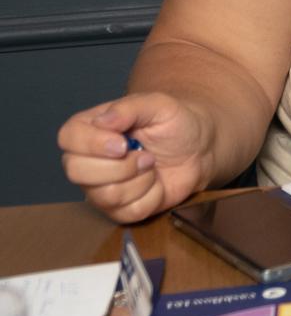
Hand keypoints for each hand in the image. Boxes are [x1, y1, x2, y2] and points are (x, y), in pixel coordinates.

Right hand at [57, 93, 215, 222]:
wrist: (199, 148)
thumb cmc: (174, 123)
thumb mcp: (157, 104)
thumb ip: (129, 108)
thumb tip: (103, 121)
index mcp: (88, 129)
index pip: (67, 139)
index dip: (93, 144)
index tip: (122, 143)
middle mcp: (87, 161)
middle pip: (77, 172)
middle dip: (121, 165)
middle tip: (145, 155)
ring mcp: (99, 188)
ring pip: (105, 195)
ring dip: (140, 179)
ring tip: (151, 165)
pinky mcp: (119, 209)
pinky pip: (129, 211)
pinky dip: (152, 196)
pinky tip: (155, 182)